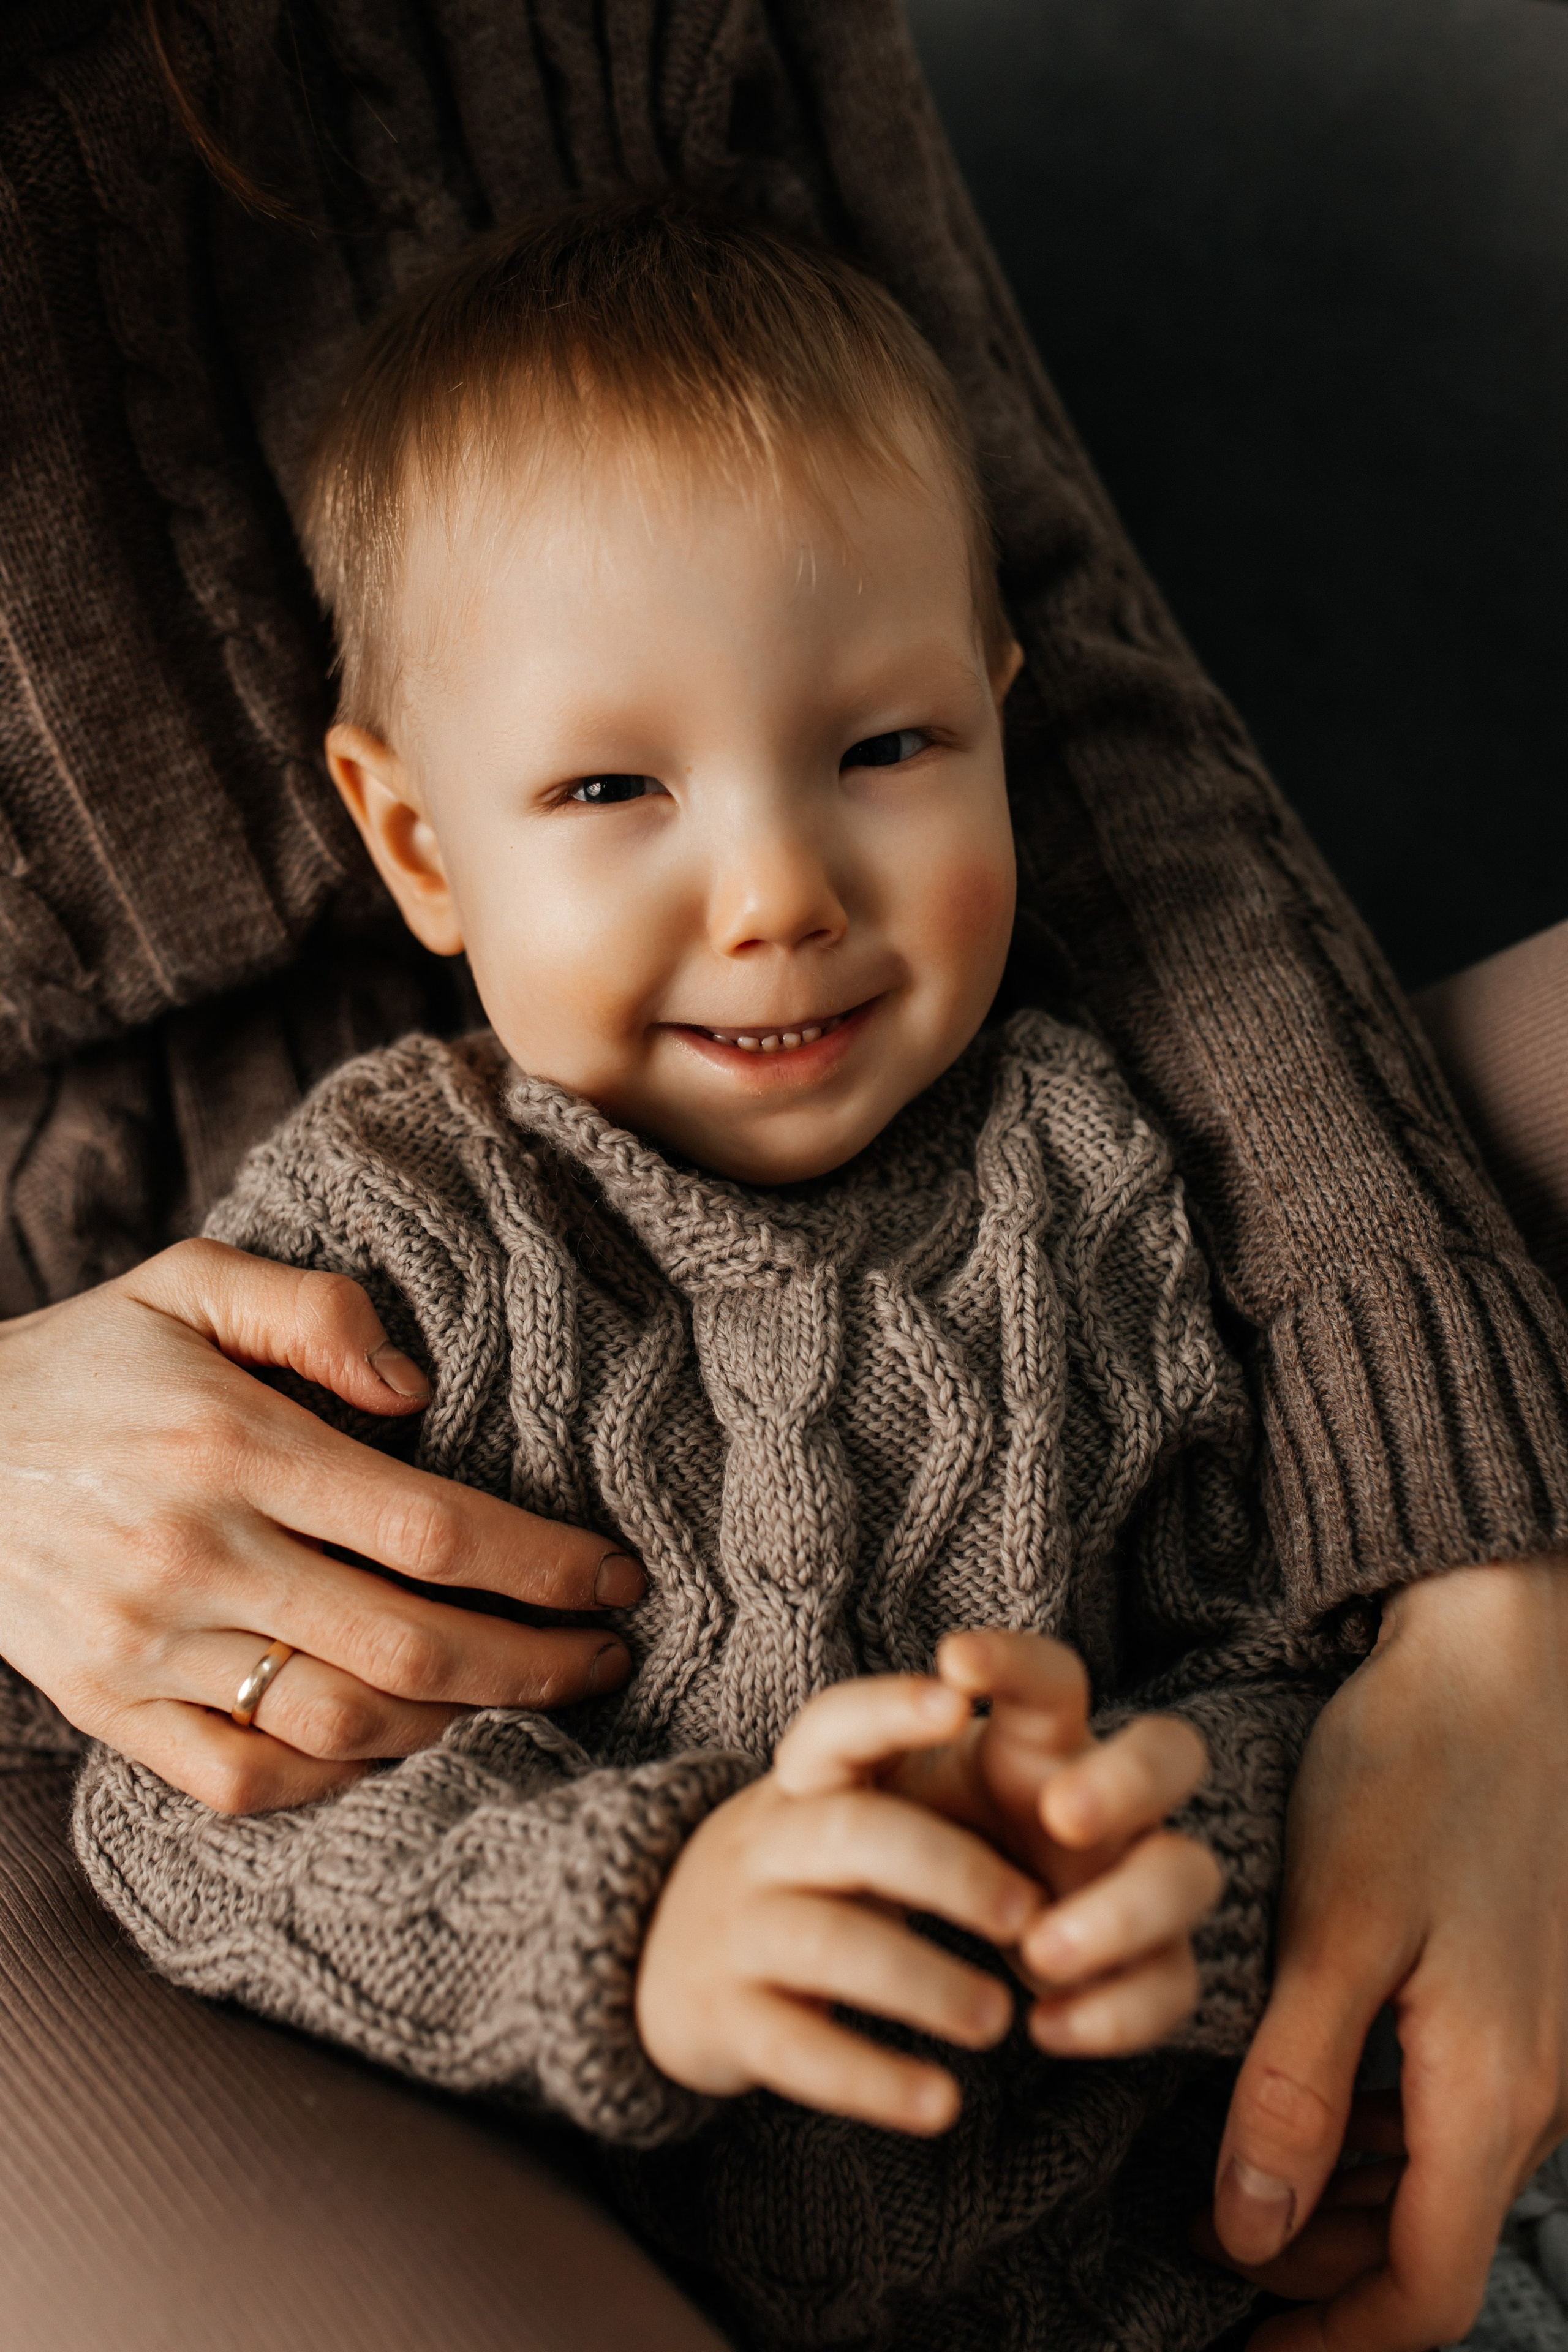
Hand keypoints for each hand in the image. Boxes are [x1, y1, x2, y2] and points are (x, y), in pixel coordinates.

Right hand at [0, 1239, 643, 1811]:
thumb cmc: (85, 1361)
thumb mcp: (186, 1281)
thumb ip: (313, 1310)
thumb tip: (415, 1388)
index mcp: (232, 1447)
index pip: (431, 1529)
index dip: (545, 1566)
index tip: (618, 1578)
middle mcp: (194, 1555)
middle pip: (408, 1645)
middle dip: (535, 1665)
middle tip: (608, 1661)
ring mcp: (146, 1646)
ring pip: (339, 1722)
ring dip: (454, 1722)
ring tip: (518, 1694)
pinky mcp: (106, 1708)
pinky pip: (244, 1780)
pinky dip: (337, 1777)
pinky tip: (394, 1741)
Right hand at [636, 1671, 1043, 2132]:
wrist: (649, 1957)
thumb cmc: (795, 1876)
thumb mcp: (833, 1815)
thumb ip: (914, 1791)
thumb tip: (1045, 1778)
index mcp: (800, 1783)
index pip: (835, 1725)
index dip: (893, 1710)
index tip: (960, 1701)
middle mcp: (762, 1845)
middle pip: (851, 1834)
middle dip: (946, 1868)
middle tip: (1028, 1912)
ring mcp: (736, 1931)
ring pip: (827, 1943)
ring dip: (922, 1981)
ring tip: (996, 2021)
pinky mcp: (726, 2020)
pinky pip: (798, 2048)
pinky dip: (872, 2079)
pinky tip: (940, 2105)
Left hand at [891, 1629, 1221, 2053]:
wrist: (916, 1919)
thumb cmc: (907, 1826)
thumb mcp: (869, 1784)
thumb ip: (863, 1733)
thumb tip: (931, 1699)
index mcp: (1036, 1737)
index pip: (1050, 1675)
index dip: (1016, 1661)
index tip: (953, 1663)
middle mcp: (1105, 1795)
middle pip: (1171, 1752)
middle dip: (1127, 1780)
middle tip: (1062, 1813)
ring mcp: (1136, 1877)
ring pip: (1188, 1873)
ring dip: (1122, 1912)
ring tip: (1038, 1951)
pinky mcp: (1147, 1962)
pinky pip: (1171, 1984)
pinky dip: (1116, 2012)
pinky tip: (1043, 2025)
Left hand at [1205, 1559, 1567, 2349]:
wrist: (1513, 1663)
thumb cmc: (1418, 1776)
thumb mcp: (1336, 1929)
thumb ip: (1294, 2088)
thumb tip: (1252, 2234)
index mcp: (1491, 2095)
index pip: (1422, 2291)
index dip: (1327, 2343)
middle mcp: (1536, 2092)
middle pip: (1426, 2246)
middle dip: (1316, 2273)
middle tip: (1197, 2243)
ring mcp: (1541, 2043)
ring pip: (1435, 2179)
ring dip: (1336, 2203)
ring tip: (1224, 2181)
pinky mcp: (1524, 1995)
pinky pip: (1449, 2109)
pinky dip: (1370, 2133)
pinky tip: (1297, 2094)